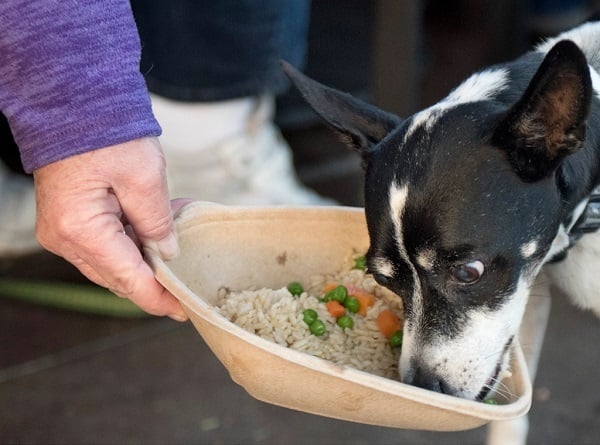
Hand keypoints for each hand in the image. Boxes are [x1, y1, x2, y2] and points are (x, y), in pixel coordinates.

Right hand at [33, 137, 188, 320]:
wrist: (72, 105)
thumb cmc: (106, 133)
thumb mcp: (144, 177)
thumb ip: (157, 222)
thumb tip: (167, 253)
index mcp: (83, 230)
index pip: (128, 280)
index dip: (159, 299)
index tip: (184, 310)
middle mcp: (65, 238)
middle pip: (118, 277)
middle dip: (154, 280)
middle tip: (187, 276)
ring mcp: (62, 231)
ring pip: (111, 264)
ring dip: (144, 259)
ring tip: (175, 239)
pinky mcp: (68, 221)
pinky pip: (103, 246)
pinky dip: (131, 244)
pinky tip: (154, 229)